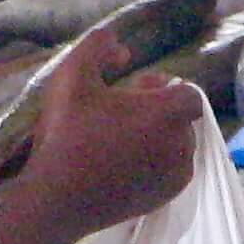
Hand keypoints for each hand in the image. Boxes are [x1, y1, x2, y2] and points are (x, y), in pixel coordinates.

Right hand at [16, 28, 196, 238]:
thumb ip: (99, 44)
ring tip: (118, 138)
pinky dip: (152, 162)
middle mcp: (183, 144)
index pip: (187, 92)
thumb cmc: (66, 133)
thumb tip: (123, 50)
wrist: (56, 199)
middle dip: (156, 111)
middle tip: (119, 114)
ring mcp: (176, 175)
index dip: (161, 88)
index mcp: (169, 112)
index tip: (133, 91)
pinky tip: (120, 162)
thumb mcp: (72, 75)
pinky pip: (169, 170)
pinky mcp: (166, 197)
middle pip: (180, 118)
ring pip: (175, 144)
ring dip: (154, 136)